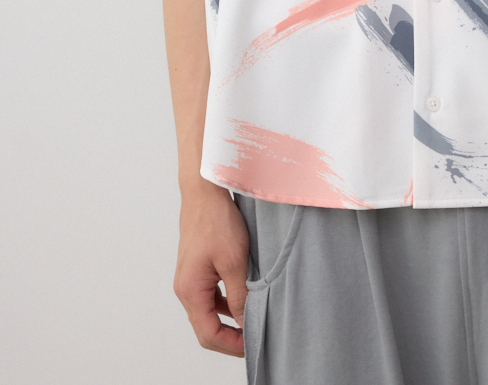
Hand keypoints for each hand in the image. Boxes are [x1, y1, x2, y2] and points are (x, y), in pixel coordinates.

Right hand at [173, 181, 249, 356]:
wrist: (205, 189)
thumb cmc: (217, 220)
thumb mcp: (235, 261)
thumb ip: (240, 297)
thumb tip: (246, 324)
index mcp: (190, 290)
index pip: (208, 334)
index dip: (231, 345)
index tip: (253, 345)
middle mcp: (185, 288)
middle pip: (205, 326)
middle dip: (230, 336)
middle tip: (255, 337)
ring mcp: (189, 277)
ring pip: (207, 311)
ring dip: (228, 319)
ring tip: (252, 319)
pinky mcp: (196, 267)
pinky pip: (209, 295)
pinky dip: (224, 302)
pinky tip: (242, 298)